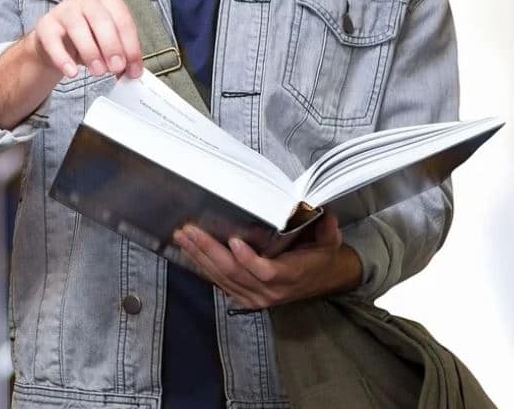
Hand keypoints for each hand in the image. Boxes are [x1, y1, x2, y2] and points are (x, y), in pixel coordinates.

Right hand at [30, 0, 144, 80]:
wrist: (56, 44)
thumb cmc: (88, 41)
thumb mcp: (108, 47)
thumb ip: (122, 56)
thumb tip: (133, 72)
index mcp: (108, 3)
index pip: (123, 20)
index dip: (131, 46)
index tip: (133, 69)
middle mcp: (87, 1)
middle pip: (101, 19)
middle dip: (111, 45)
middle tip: (116, 67)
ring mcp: (64, 10)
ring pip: (77, 27)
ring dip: (90, 51)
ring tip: (98, 71)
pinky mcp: (46, 25)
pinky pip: (53, 40)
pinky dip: (63, 58)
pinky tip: (72, 72)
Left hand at [173, 214, 362, 308]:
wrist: (323, 280)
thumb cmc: (322, 257)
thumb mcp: (330, 242)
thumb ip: (327, 230)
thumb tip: (325, 215)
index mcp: (291, 276)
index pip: (266, 271)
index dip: (248, 259)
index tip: (233, 240)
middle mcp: (270, 291)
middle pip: (234, 273)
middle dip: (209, 250)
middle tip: (190, 231)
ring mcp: (256, 297)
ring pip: (223, 279)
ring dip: (200, 257)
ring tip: (183, 237)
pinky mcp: (246, 298)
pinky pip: (221, 284)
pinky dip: (204, 268)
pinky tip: (190, 253)